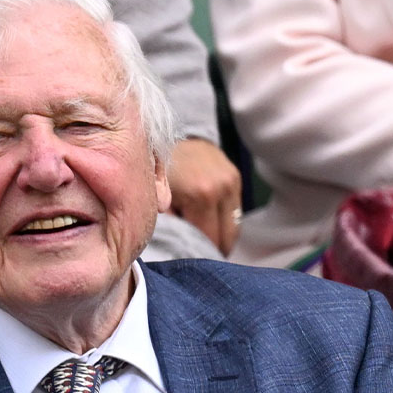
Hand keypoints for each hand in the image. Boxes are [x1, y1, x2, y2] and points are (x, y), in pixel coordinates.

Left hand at [167, 138, 242, 255]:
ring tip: (204, 246)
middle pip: (223, 238)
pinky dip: (223, 224)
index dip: (196, 254)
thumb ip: (161, 218)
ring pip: (232, 229)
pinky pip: (234, 214)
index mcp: (200, 195)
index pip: (206, 240)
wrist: (177, 132)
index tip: (188, 261)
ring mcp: (231, 184)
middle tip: (196, 258)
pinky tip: (210, 229)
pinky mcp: (236, 179)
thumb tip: (166, 245)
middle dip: (210, 251)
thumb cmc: (161, 165)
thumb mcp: (156, 191)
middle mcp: (221, 190)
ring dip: (220, 240)